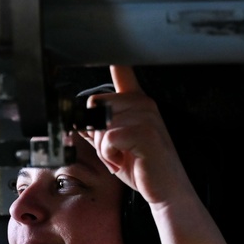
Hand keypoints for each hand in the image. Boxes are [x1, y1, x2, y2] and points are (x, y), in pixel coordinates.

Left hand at [79, 65, 194, 208]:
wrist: (165, 191)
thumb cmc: (142, 168)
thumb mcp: (115, 144)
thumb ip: (99, 128)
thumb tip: (77, 120)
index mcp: (137, 102)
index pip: (122, 72)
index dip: (114, 60)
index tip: (112, 51)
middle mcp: (143, 103)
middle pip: (95, 105)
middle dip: (96, 133)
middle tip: (113, 151)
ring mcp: (146, 115)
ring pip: (101, 124)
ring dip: (104, 148)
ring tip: (121, 158)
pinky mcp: (145, 132)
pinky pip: (108, 138)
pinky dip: (109, 156)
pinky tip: (123, 162)